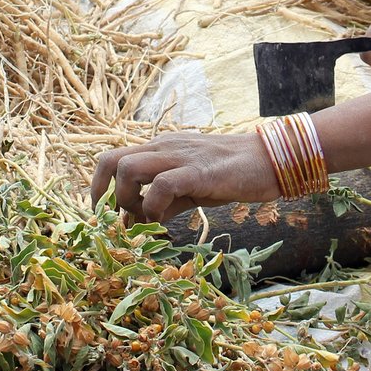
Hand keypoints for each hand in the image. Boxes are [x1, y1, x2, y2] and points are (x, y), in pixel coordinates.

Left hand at [90, 131, 281, 222]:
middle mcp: (163, 147)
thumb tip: (140, 223)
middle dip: (102, 196)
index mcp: (159, 149)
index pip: (112, 160)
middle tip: (114, 222)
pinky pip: (162, 185)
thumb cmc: (232, 173)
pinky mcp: (198, 171)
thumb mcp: (191, 186)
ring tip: (145, 221)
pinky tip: (166, 222)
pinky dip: (154, 207)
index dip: (100, 189)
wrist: (270, 160)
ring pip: (128, 169)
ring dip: (127, 201)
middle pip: (109, 161)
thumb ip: (165, 201)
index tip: (108, 216)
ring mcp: (179, 156)